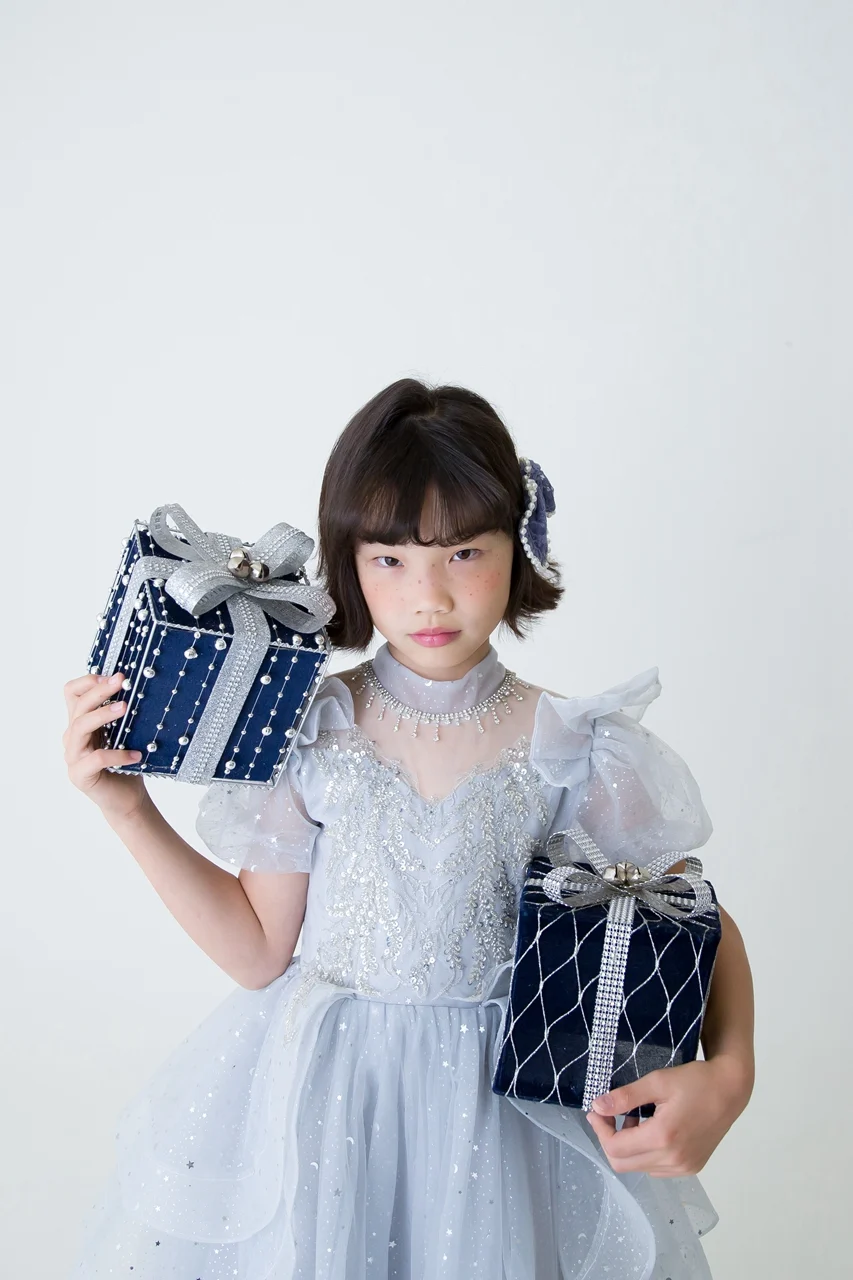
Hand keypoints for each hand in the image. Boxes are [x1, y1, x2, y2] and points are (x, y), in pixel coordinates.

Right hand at [63, 672, 148, 822]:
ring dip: (103, 714)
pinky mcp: (80, 775)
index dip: (88, 681)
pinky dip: (118, 754)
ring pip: (80, 727)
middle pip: (78, 706)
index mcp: (80, 722)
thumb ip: (122, 714)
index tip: (112, 676)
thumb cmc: (126, 762)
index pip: (71, 692)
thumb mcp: (124, 733)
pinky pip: (96, 759)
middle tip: (121, 681)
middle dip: (100, 691)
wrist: (126, 798)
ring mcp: (73, 756)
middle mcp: (73, 737)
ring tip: (125, 708)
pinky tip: (136, 755)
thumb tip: (138, 686)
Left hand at [585, 1056, 752, 1177]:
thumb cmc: (695, 1081)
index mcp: (662, 1137)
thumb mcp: (657, 1081)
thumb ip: (625, 1097)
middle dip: (610, 1140)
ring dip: (629, 1147)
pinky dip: (645, 1153)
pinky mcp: (691, 1168)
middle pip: (623, 1164)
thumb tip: (597, 1106)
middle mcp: (673, 1160)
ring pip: (639, 1167)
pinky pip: (656, 1168)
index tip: (597, 1111)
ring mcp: (683, 1168)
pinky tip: (651, 1130)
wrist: (730, 1091)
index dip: (600, 1130)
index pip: (615, 1148)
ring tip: (635, 1118)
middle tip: (610, 1115)